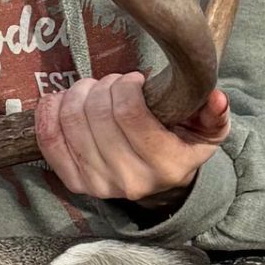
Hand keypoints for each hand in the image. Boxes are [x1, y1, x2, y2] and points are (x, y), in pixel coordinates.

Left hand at [34, 71, 229, 207]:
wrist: (160, 178)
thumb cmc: (181, 142)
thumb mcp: (207, 128)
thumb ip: (214, 112)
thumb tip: (216, 98)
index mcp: (166, 165)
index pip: (128, 112)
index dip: (125, 85)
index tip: (133, 80)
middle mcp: (131, 180)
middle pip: (96, 114)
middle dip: (101, 86)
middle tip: (111, 83)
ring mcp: (100, 185)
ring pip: (71, 122)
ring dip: (77, 94)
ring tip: (93, 91)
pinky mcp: (76, 183)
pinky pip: (49, 142)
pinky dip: (49, 114)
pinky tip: (60, 100)